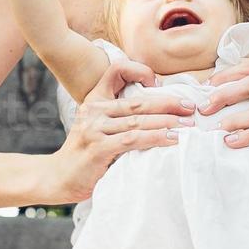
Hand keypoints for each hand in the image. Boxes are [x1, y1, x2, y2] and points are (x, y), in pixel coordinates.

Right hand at [51, 59, 197, 203]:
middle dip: (169, 103)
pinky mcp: (98, 148)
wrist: (57, 178)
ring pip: (138, 121)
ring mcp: (94, 128)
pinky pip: (133, 140)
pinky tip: (172, 139)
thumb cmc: (84, 156)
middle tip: (191, 108)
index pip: (116, 71)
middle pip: (138, 101)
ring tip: (188, 125)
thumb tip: (159, 117)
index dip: (139, 71)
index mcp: (94, 100)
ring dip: (167, 122)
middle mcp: (94, 110)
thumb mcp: (98, 128)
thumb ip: (119, 119)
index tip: (159, 83)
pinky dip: (155, 138)